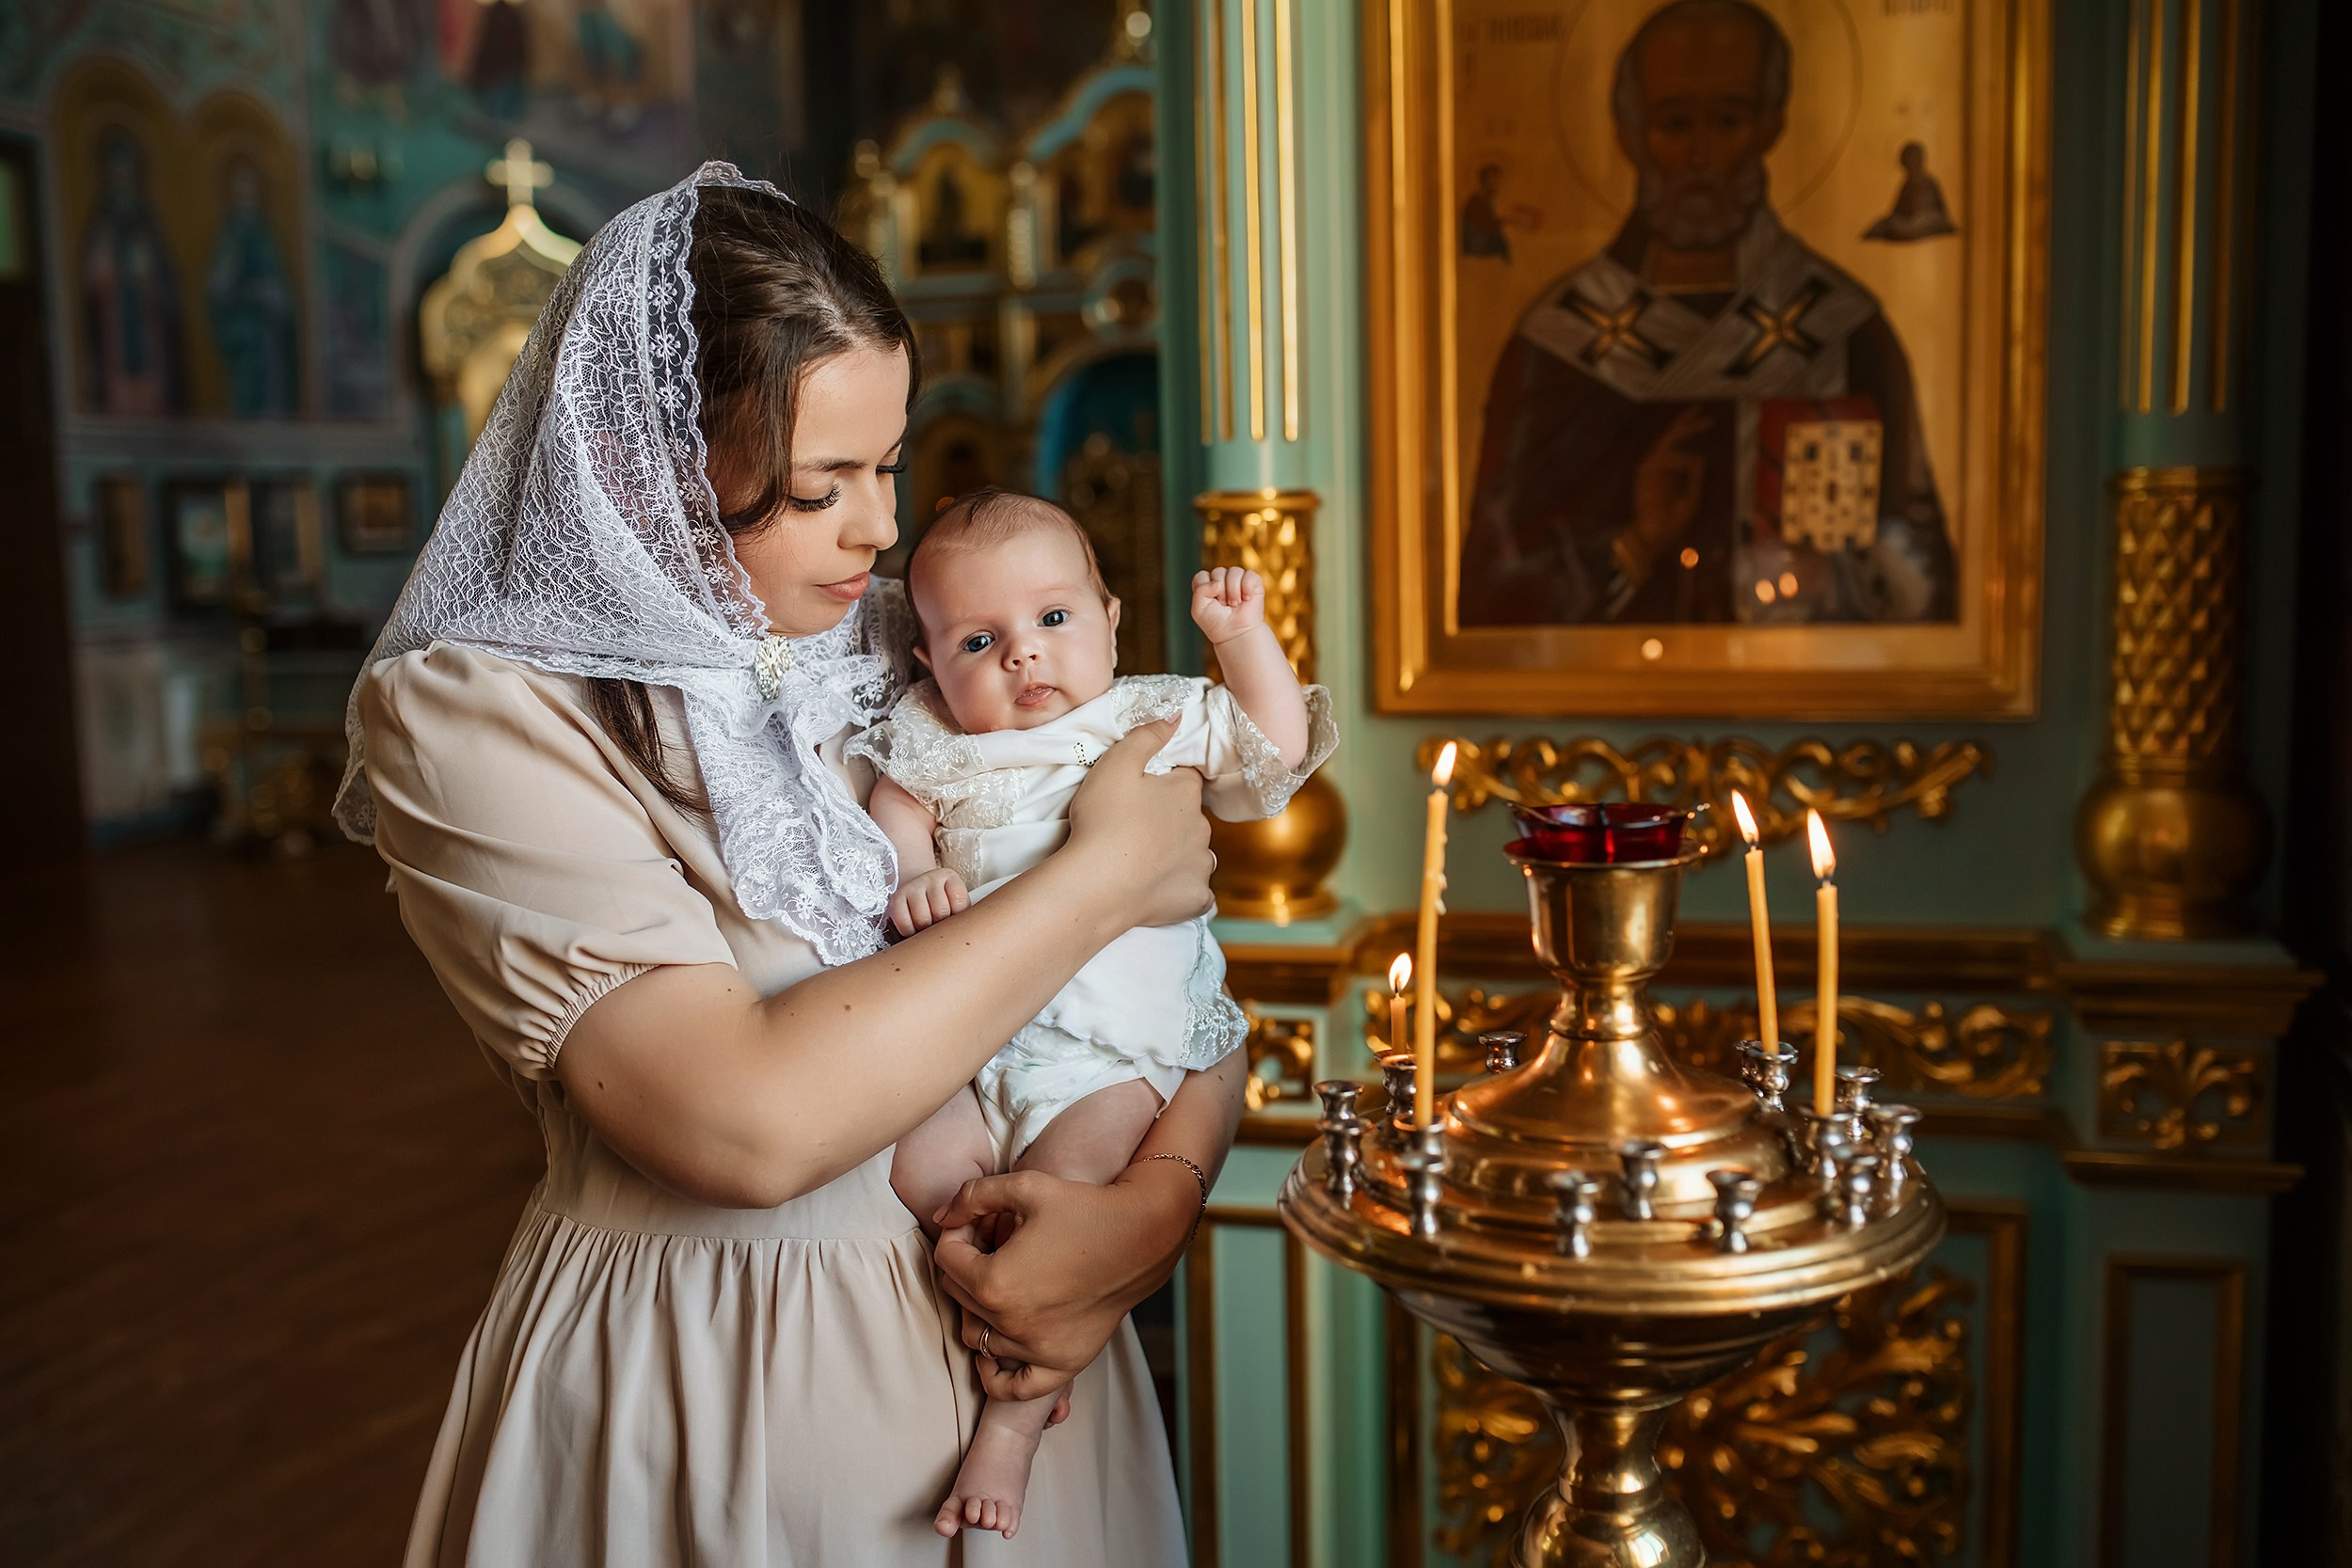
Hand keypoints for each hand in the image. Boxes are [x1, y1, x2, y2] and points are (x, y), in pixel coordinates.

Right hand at [890, 867, 968, 935]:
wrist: (917, 890)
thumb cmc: (942, 903)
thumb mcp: (956, 903)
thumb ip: (964, 915)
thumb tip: (966, 932)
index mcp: (950, 877)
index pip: (960, 903)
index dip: (957, 918)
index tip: (953, 919)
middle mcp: (931, 877)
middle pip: (941, 912)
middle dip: (941, 926)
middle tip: (939, 926)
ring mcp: (912, 886)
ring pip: (923, 920)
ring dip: (925, 930)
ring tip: (927, 927)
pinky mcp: (896, 899)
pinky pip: (904, 924)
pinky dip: (909, 932)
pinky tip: (913, 928)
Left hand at [931, 1159, 1201, 1401]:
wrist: (1142, 1236)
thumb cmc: (1084, 1207)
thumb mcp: (1025, 1186)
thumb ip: (973, 1195)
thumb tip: (942, 1215)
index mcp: (994, 1282)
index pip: (946, 1260)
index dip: (957, 1234)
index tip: (979, 1222)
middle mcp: (1011, 1324)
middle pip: (958, 1298)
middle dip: (966, 1266)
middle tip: (991, 1244)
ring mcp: (1036, 1350)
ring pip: (977, 1338)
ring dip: (979, 1308)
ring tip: (1002, 1281)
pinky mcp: (1061, 1364)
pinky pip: (1012, 1388)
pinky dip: (996, 1375)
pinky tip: (996, 1349)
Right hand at [1063, 720, 1213, 928]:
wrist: (1097, 884)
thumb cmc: (1104, 820)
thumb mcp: (1117, 764)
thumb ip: (1147, 735)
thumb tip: (1177, 714)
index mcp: (1186, 793)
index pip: (1185, 779)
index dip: (1164, 783)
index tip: (1141, 794)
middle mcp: (1202, 828)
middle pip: (1189, 817)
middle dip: (1170, 820)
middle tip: (1133, 828)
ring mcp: (1200, 865)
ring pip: (1195, 854)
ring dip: (1176, 855)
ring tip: (1141, 860)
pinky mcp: (1194, 899)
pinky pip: (1195, 892)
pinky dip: (1180, 890)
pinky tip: (1157, 889)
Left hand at [1190, 567, 1266, 644]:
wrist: (1236, 633)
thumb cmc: (1217, 623)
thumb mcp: (1198, 609)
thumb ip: (1200, 591)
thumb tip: (1219, 582)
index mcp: (1207, 584)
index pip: (1202, 575)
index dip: (1205, 589)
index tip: (1211, 603)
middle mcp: (1222, 579)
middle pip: (1218, 572)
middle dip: (1221, 592)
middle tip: (1224, 606)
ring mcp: (1238, 579)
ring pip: (1234, 572)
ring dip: (1234, 591)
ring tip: (1235, 604)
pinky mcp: (1253, 581)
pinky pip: (1250, 575)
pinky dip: (1248, 587)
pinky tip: (1247, 599)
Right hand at [1627, 405, 1712, 565]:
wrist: (1657, 536)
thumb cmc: (1674, 522)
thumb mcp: (1692, 497)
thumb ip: (1695, 477)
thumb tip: (1700, 458)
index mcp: (1672, 472)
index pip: (1681, 445)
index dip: (1692, 430)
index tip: (1708, 420)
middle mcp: (1660, 467)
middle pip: (1671, 438)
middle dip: (1686, 423)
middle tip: (1700, 411)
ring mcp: (1651, 469)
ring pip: (1666, 444)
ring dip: (1685, 436)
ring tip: (1701, 430)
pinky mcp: (1644, 474)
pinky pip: (1663, 459)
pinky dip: (1678, 459)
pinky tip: (1692, 461)